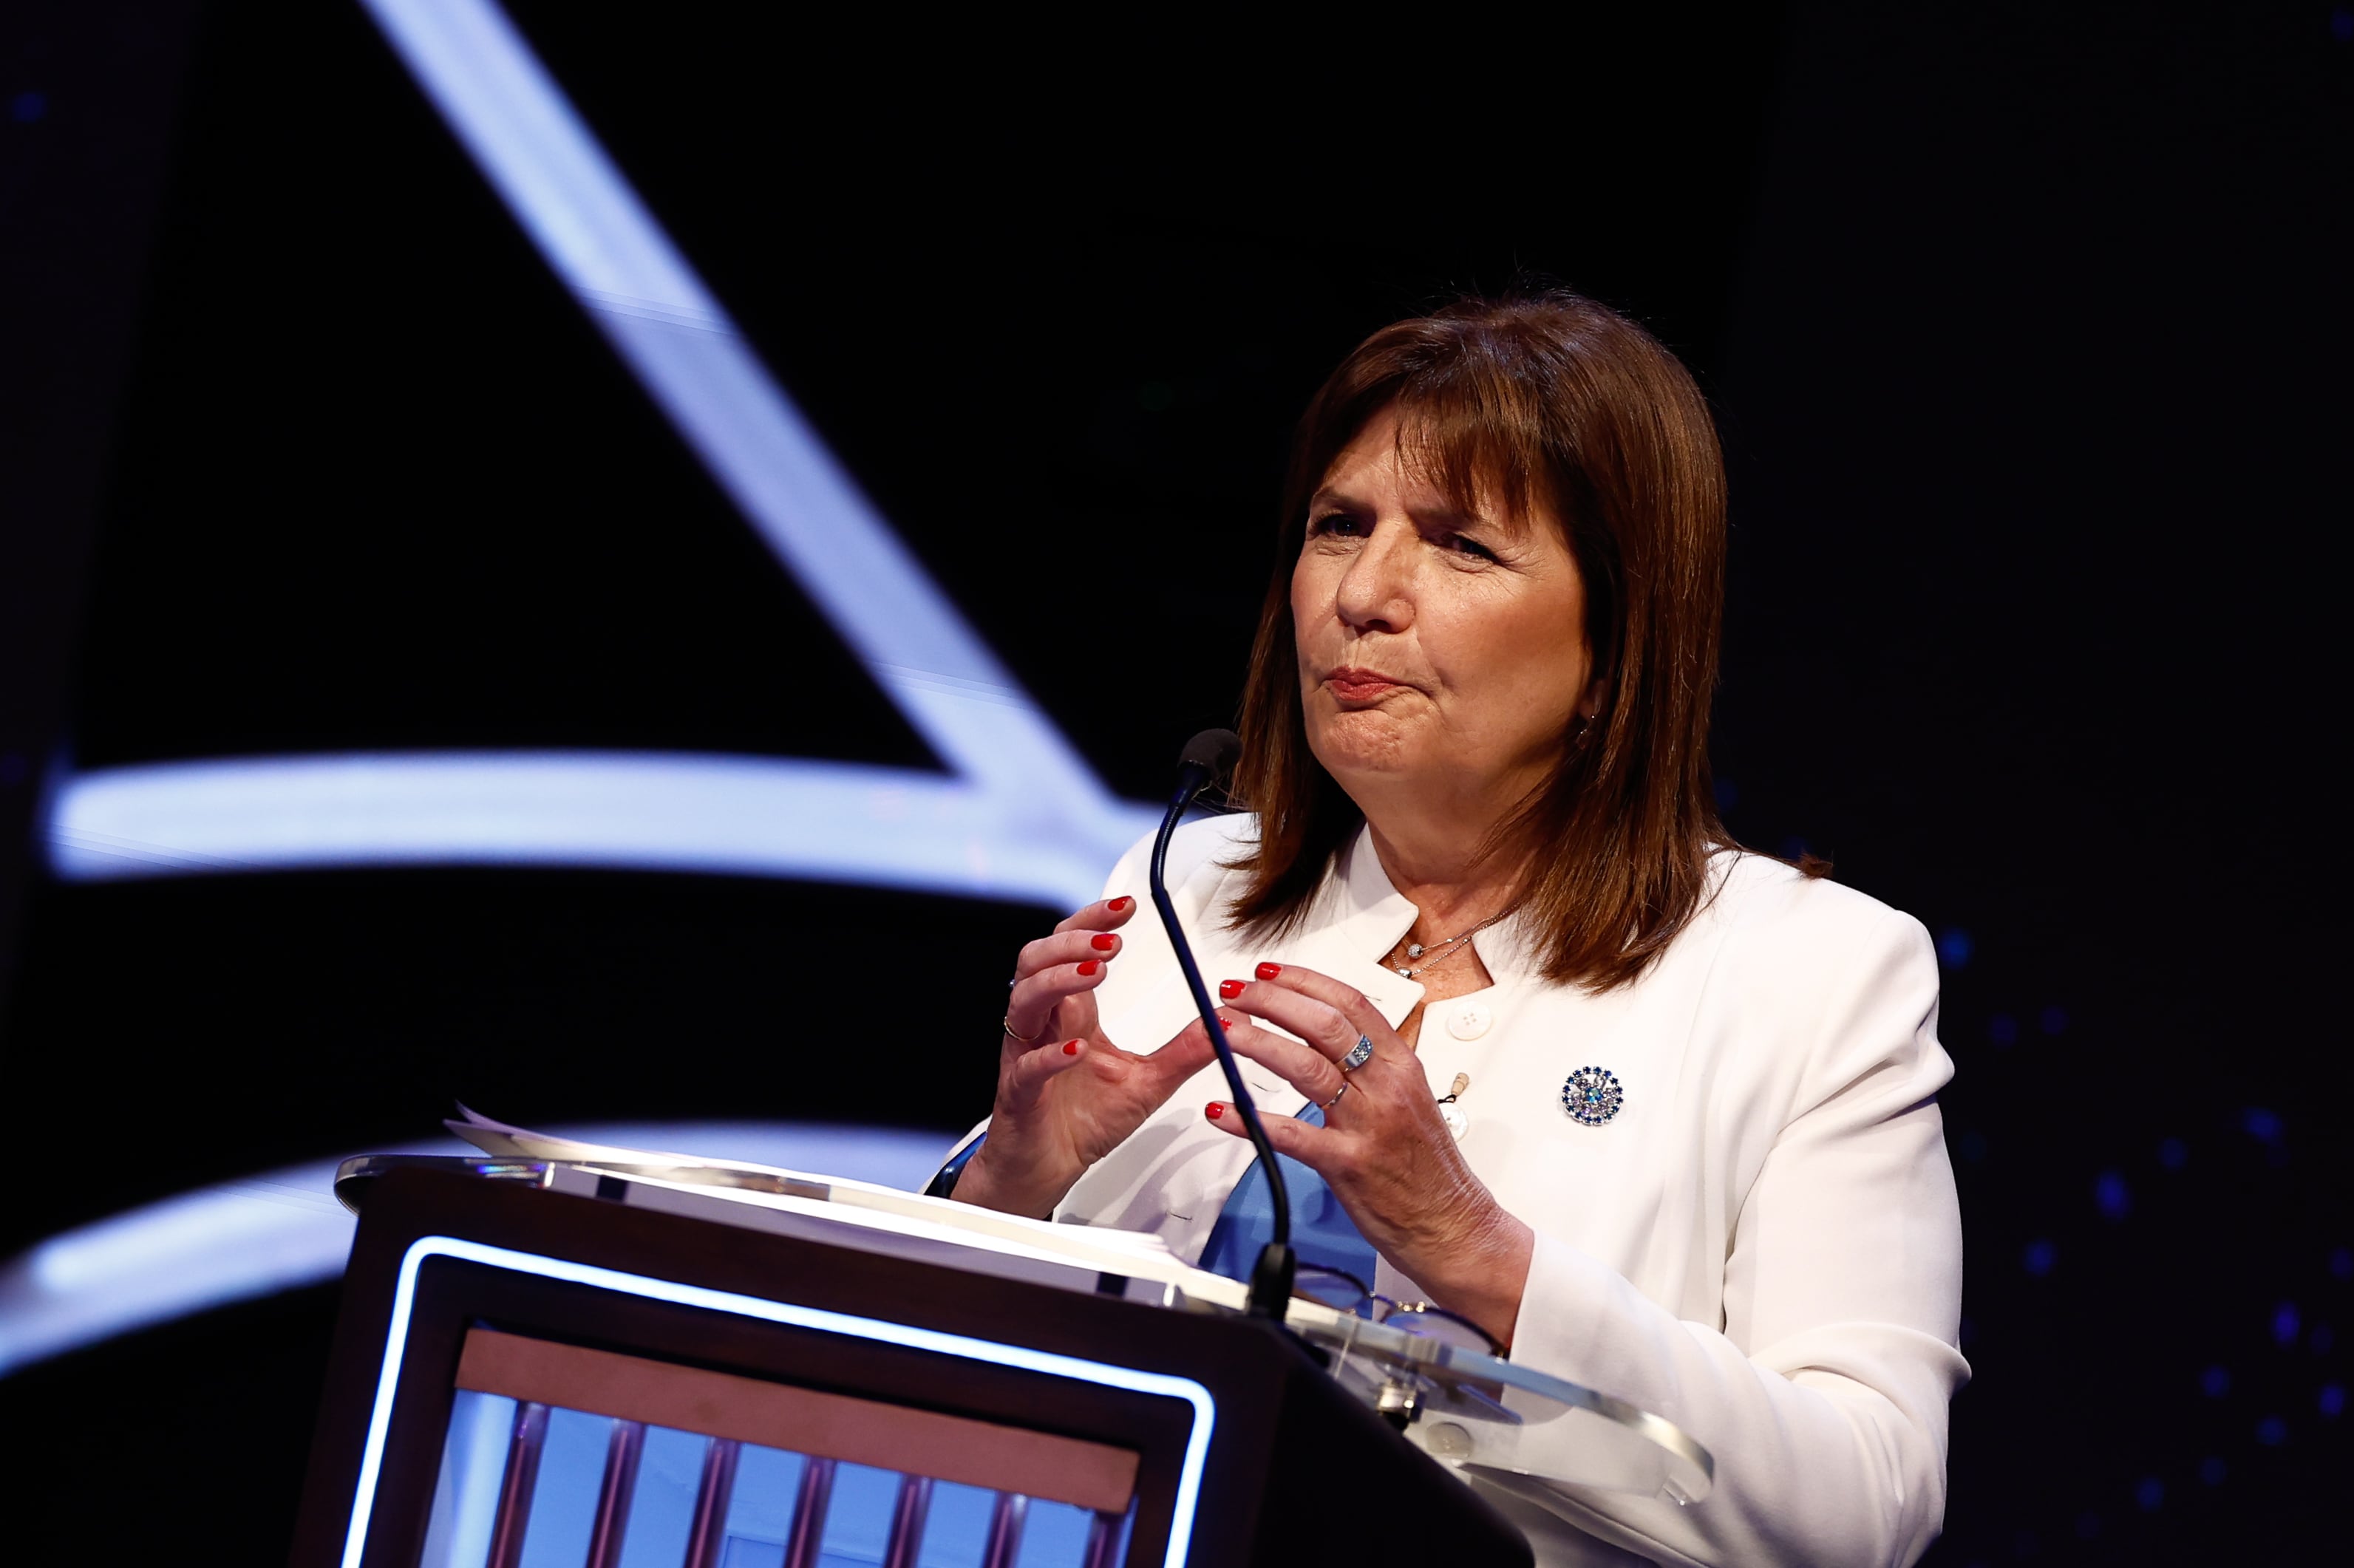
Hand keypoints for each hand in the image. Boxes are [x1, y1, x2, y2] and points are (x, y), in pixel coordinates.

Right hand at [954, 896, 1217, 1219]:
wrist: (1049, 1168)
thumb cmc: (1083, 1120)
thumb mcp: (1150, 1080)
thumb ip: (1187, 1049)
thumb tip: (1230, 1020)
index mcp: (1073, 1012)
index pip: (1073, 948)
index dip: (1094, 922)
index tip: (1128, 908)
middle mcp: (1044, 1024)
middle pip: (1038, 959)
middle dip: (1073, 941)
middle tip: (1112, 941)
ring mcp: (1027, 1055)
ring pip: (1023, 999)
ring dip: (1059, 980)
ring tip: (1096, 974)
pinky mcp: (1019, 1093)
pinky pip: (1027, 1066)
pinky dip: (1049, 1054)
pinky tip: (1075, 1048)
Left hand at [1204, 963, 1533, 1347]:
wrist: (1451, 1225)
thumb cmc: (1426, 1168)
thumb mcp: (1408, 1098)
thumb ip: (1372, 1064)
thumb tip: (1327, 1032)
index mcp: (1401, 1065)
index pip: (1351, 1003)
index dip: (1304, 981)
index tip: (1268, 972)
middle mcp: (1386, 1087)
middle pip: (1324, 1025)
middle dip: (1272, 1001)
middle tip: (1235, 994)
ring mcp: (1367, 1125)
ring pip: (1306, 1067)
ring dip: (1257, 1042)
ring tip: (1223, 1031)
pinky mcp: (1347, 1164)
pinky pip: (1290, 1135)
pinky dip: (1250, 1120)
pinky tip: (1223, 1110)